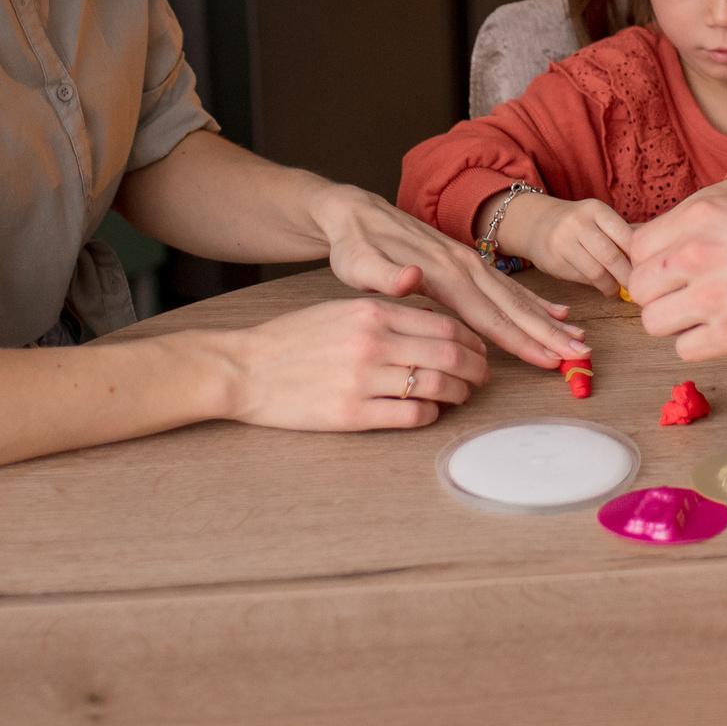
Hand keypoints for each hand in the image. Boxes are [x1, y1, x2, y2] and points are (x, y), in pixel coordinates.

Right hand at [220, 293, 490, 430]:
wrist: (244, 369)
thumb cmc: (293, 340)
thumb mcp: (341, 310)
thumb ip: (388, 314)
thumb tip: (435, 322)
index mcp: (371, 312)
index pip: (444, 324)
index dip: (472, 340)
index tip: (479, 350)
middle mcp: (372, 342)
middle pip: (450, 354)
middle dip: (476, 367)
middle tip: (482, 376)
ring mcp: (362, 379)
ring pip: (437, 385)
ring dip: (459, 393)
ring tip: (462, 395)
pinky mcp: (351, 414)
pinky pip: (411, 415)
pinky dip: (431, 414)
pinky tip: (431, 411)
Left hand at [308, 182, 585, 370]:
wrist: (356, 213)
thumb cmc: (354, 245)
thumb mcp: (358, 263)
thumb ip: (384, 275)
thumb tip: (411, 279)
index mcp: (443, 274)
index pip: (488, 315)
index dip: (520, 340)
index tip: (549, 358)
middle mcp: (465, 267)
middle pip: (513, 308)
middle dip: (548, 334)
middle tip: (579, 356)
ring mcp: (470, 263)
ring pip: (517, 298)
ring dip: (549, 320)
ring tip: (578, 339)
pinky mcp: (468, 263)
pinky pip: (510, 287)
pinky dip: (536, 302)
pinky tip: (556, 312)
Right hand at [495, 192, 634, 295]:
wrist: (536, 224)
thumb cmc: (578, 224)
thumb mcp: (598, 219)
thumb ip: (621, 234)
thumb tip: (652, 258)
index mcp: (596, 209)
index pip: (625, 235)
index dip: (639, 257)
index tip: (647, 269)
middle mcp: (578, 223)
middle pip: (612, 256)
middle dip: (627, 276)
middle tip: (637, 287)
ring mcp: (563, 242)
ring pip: (596, 271)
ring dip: (611, 286)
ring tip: (617, 290)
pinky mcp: (553, 261)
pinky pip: (581, 278)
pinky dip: (596, 286)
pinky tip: (602, 287)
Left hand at [626, 187, 726, 360]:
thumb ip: (695, 227)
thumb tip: (655, 252)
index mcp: (702, 216)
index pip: (637, 247)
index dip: (651, 264)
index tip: (669, 274)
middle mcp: (699, 252)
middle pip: (638, 287)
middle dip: (660, 296)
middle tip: (687, 298)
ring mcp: (712, 296)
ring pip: (653, 322)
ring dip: (675, 323)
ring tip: (704, 317)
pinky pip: (683, 350)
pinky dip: (700, 346)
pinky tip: (724, 332)